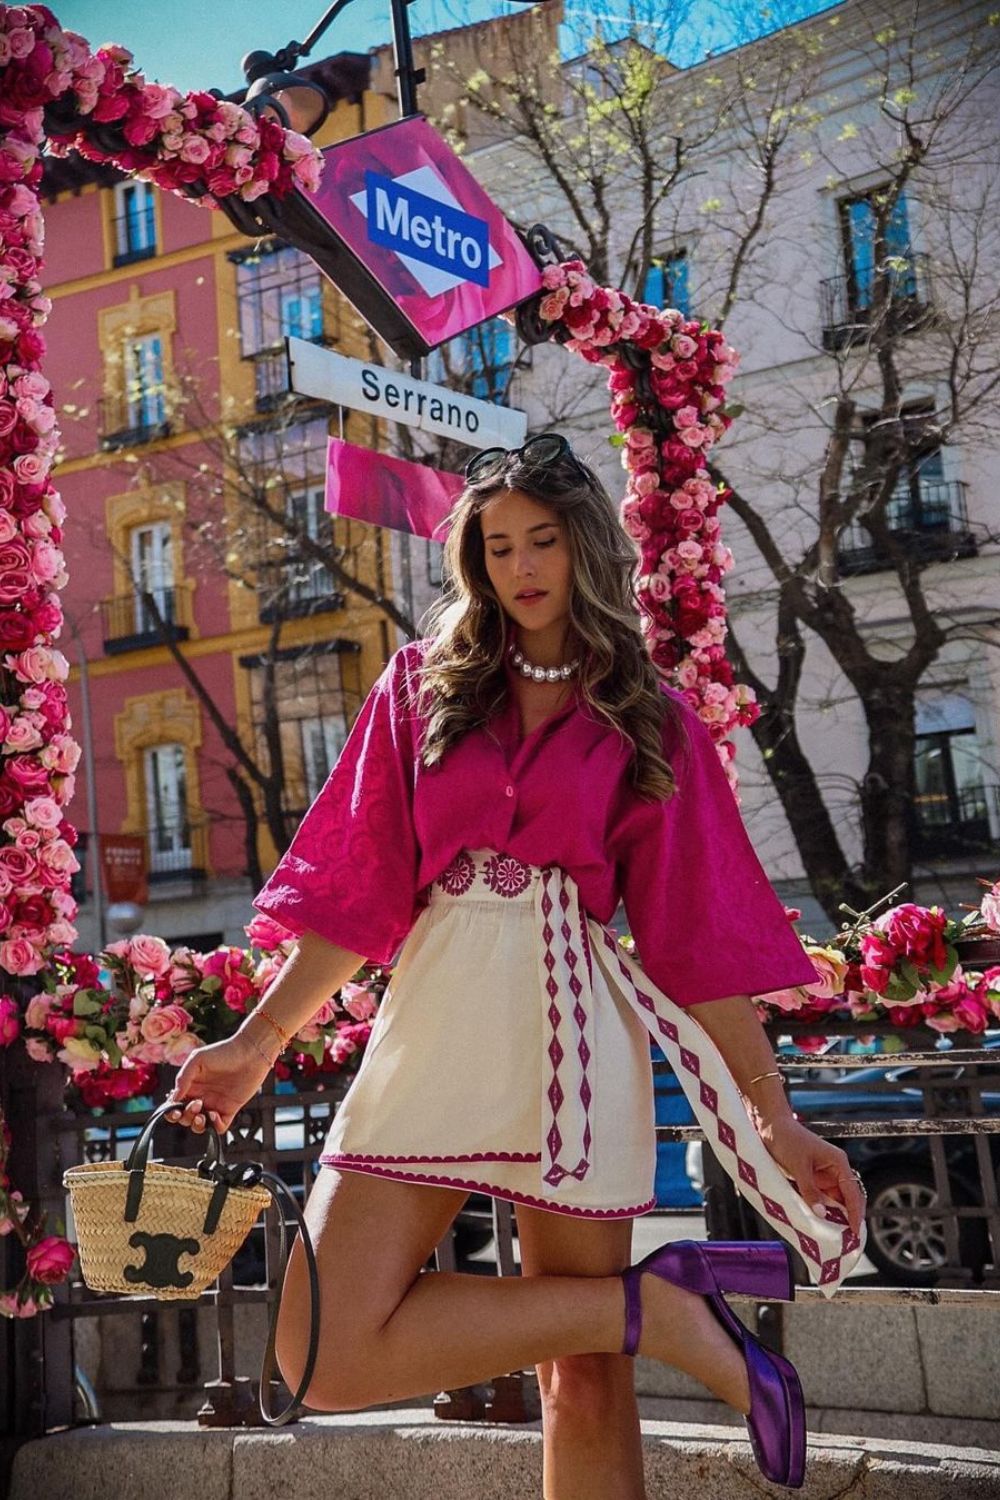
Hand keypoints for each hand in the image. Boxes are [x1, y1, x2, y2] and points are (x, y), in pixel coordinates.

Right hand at [166, 1031, 273, 1135]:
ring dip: (196, 1125)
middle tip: (195, 1104)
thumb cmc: (224, 1051)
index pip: (175, 1104)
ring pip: (199, 1125)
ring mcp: (215, 1104)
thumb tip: (174, 1097)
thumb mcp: (197, 1059)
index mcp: (191, 1085)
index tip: (174, 1110)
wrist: (250, 1053)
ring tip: (201, 1114)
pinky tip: (214, 1114)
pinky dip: (214, 1126)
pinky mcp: (230, 1109)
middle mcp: (202, 1096)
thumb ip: (183, 1078)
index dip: (172, 1110)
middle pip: (185, 1117)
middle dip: (185, 1116)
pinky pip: (219, 1127)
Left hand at [758, 1116, 866, 1236]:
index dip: (855, 1213)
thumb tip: (821, 1213)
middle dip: (847, 1217)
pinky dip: (820, 1210)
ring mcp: (823, 1175)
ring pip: (834, 1200)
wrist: (770, 1125)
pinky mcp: (812, 1179)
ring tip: (831, 1236)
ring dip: (833, 1215)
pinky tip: (817, 1222)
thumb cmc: (787, 1139)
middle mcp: (835, 1170)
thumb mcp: (798, 1166)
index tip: (854, 1231)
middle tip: (844, 1239)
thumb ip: (810, 1190)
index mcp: (838, 1162)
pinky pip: (820, 1198)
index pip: (853, 1192)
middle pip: (847, 1198)